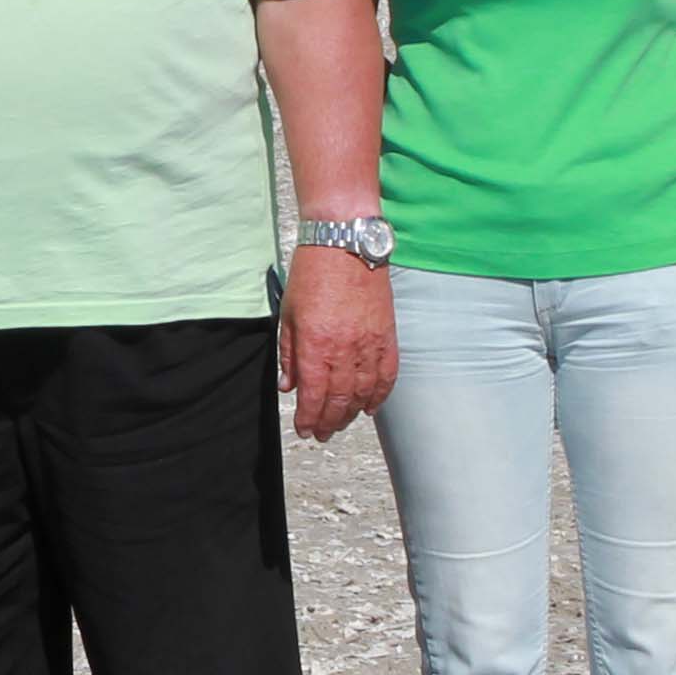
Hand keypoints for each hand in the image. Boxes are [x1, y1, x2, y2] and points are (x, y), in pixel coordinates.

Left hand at [276, 244, 395, 440]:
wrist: (345, 241)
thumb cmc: (313, 272)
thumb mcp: (289, 312)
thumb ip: (288, 353)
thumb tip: (288, 385)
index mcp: (315, 344)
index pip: (312, 395)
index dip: (307, 418)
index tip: (303, 429)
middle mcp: (344, 349)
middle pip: (338, 401)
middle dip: (327, 422)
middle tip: (321, 433)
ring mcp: (369, 344)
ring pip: (363, 394)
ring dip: (351, 414)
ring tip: (340, 423)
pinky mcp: (387, 335)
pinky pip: (386, 375)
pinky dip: (379, 395)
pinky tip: (370, 407)